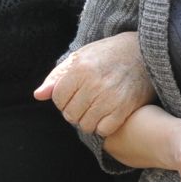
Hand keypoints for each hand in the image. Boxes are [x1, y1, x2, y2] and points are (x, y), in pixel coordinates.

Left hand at [34, 31, 153, 136]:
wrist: (142, 52)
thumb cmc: (107, 53)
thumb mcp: (80, 57)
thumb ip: (57, 76)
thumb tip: (38, 95)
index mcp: (80, 69)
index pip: (58, 98)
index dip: (63, 99)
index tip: (73, 95)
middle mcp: (93, 84)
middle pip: (70, 114)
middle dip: (74, 112)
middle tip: (85, 103)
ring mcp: (110, 98)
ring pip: (85, 125)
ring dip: (88, 120)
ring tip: (95, 109)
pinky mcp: (124, 108)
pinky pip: (103, 130)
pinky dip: (103, 126)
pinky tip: (107, 115)